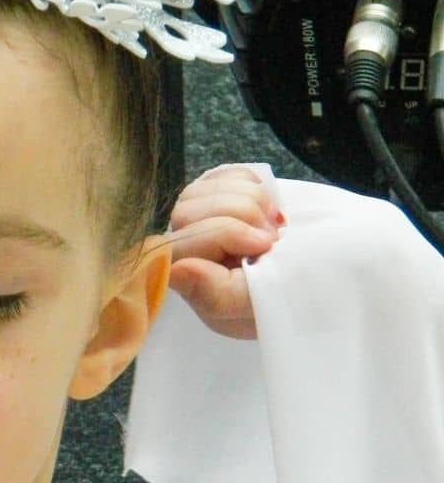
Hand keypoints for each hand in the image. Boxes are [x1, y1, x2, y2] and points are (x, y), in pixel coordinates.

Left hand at [166, 166, 285, 340]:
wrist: (303, 282)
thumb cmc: (275, 304)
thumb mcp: (253, 308)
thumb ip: (216, 295)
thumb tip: (178, 270)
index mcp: (183, 278)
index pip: (179, 243)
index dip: (224, 235)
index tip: (265, 247)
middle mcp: (182, 246)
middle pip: (186, 211)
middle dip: (240, 216)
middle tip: (273, 239)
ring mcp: (197, 217)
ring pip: (204, 188)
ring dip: (251, 200)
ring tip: (275, 229)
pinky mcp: (216, 195)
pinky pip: (225, 174)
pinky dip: (254, 185)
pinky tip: (269, 212)